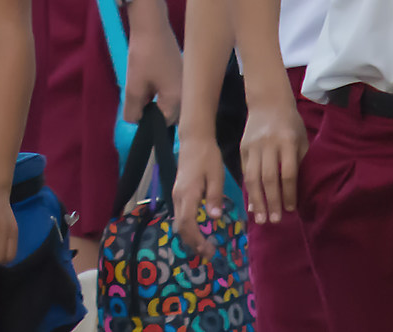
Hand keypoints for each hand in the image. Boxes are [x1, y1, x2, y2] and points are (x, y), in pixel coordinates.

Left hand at [118, 0, 183, 123]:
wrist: (151, 25)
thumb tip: (135, 122)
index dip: (147, 122)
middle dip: (150, 109)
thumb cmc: (144, 56)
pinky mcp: (181, 72)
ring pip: (167, 100)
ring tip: (140, 84)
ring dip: (152, 98)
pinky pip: (169, 89)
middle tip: (136, 97)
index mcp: (178, 99)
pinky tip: (146, 77)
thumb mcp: (133, 86)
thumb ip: (133, 110)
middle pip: (167, 113)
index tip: (135, 112)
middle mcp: (187, 93)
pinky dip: (157, 88)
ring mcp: (185, 82)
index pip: (163, 123)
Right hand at [170, 136, 227, 256]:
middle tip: (208, 253)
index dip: (196, 239)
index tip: (208, 249)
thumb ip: (214, 197)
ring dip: (190, 236)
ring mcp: (176, 195)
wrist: (194, 140)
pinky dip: (188, 227)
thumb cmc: (207, 156)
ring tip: (205, 245)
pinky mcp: (179, 193)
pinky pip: (181, 215)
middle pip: (180, 226)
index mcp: (187, 194)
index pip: (187, 223)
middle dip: (192, 242)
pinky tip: (199, 230)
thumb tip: (214, 218)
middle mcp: (178, 196)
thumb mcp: (216, 176)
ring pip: (179, 222)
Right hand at [240, 94, 308, 225]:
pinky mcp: (243, 148)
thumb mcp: (301, 139)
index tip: (292, 209)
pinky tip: (252, 204)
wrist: (268, 102)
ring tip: (260, 219)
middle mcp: (268, 144)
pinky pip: (245, 172)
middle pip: (269, 178)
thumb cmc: (291, 123)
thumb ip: (299, 162)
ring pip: (253, 177)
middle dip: (272, 201)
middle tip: (275, 221)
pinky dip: (248, 190)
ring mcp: (253, 146)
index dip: (290, 193)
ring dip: (257, 200)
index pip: (288, 173)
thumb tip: (294, 191)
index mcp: (287, 142)